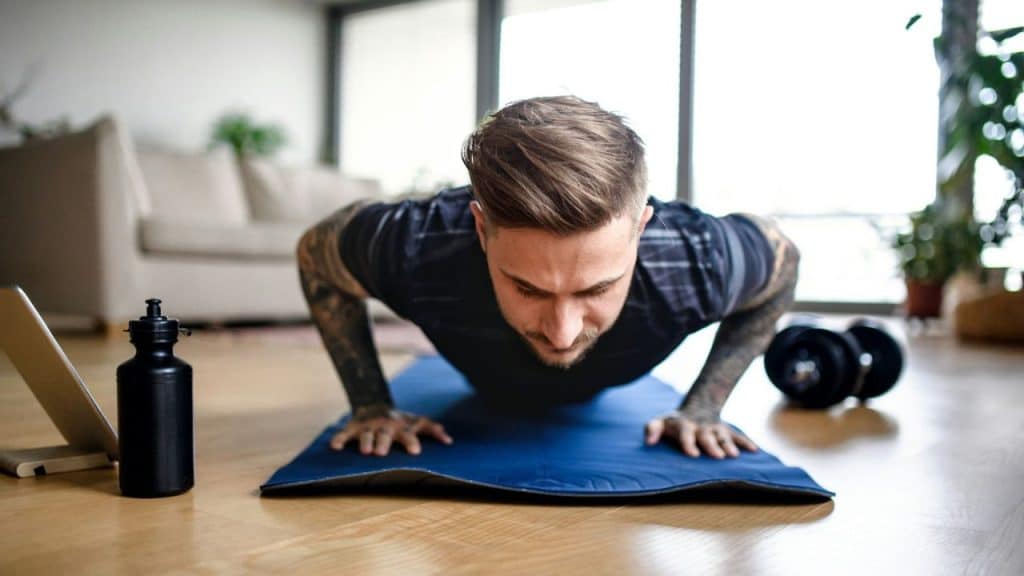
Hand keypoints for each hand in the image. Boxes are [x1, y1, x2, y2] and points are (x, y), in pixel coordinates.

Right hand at [330, 406, 452, 455]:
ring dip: (365, 441)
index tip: (416, 451)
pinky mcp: (352, 428)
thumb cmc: (400, 420)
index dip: (411, 441)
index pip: (408, 434)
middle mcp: (384, 426)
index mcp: (400, 426)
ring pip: (366, 434)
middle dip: (383, 443)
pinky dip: (339, 440)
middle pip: (384, 435)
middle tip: (381, 454)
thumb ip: (433, 429)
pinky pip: (344, 434)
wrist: (374, 403)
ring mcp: (368, 427)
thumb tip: (450, 441)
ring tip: (365, 452)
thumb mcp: (417, 421)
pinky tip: (335, 447)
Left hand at [644, 408, 757, 458]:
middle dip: (712, 446)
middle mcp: (702, 428)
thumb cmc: (674, 423)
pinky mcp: (726, 431)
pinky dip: (746, 443)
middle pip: (707, 437)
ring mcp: (715, 429)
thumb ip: (652, 429)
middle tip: (718, 456)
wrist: (697, 407)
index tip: (693, 455)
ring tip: (734, 455)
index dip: (689, 444)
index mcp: (684, 426)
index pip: (685, 434)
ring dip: (729, 445)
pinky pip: (738, 436)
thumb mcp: (660, 422)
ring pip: (723, 437)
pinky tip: (754, 450)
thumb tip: (648, 441)